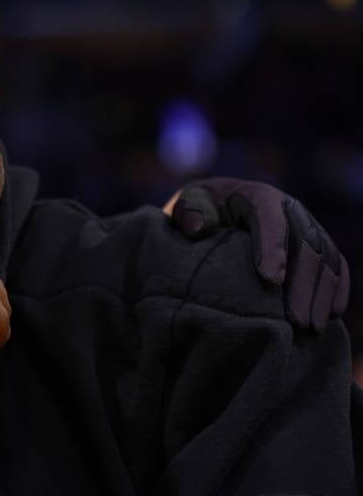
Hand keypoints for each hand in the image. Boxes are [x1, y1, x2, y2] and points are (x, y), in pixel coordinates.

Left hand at [168, 178, 349, 330]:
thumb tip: (199, 228)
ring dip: (322, 293)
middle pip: (306, 242)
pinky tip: (331, 315)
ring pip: (326, 257)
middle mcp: (289, 208)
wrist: (214, 210)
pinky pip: (336, 264)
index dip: (273, 247)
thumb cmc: (198, 211)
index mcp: (256, 195)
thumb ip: (189, 211)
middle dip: (304, 283)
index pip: (270, 218)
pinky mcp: (316, 244)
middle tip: (296, 321)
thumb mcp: (187, 204)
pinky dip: (337, 288)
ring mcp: (306, 225)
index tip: (270, 281)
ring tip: (311, 328)